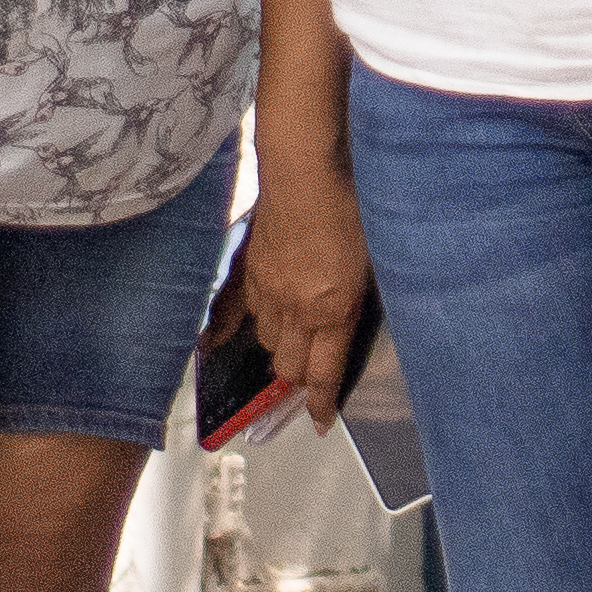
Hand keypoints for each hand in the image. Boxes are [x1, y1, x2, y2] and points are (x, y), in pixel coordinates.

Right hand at [238, 150, 381, 435]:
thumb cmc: (352, 207)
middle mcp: (297, 309)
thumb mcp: (373, 260)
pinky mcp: (249, 271)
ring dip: (279, 345)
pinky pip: (234, 312)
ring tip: (290, 337)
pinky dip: (232, 328)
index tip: (319, 420)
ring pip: (266, 340)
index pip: (323, 372)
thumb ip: (358, 298)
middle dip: (299, 374)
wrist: (308, 171)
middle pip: (288, 365)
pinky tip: (218, 341)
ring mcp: (268, 292)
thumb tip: (350, 319)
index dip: (319, 402)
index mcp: (333, 311)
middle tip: (307, 370)